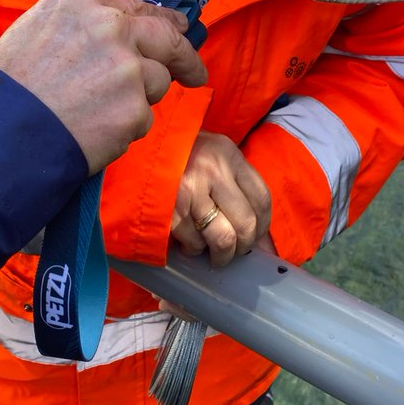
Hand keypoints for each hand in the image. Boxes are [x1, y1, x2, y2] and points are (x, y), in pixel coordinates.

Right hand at [0, 0, 207, 173]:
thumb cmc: (6, 86)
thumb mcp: (34, 29)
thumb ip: (80, 23)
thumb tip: (120, 32)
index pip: (132, 5)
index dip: (153, 20)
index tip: (170, 28)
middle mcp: (109, 23)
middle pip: (166, 34)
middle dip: (184, 53)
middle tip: (193, 70)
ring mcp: (126, 65)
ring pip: (157, 79)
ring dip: (139, 98)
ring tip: (97, 112)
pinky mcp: (134, 107)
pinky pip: (143, 117)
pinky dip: (124, 128)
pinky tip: (92, 131)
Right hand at [169, 130, 270, 267]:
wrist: (140, 149)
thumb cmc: (182, 155)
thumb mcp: (215, 156)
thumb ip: (239, 186)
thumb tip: (262, 239)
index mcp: (228, 155)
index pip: (262, 199)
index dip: (263, 226)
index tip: (256, 237)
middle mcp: (212, 171)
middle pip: (245, 223)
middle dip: (244, 246)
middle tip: (236, 250)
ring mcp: (190, 191)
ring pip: (222, 239)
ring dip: (222, 255)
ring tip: (216, 254)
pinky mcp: (170, 210)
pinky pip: (194, 243)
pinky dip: (195, 249)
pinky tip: (190, 241)